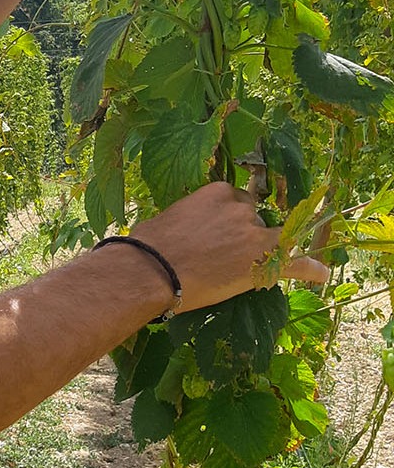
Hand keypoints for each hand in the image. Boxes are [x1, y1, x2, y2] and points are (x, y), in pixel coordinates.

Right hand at [131, 182, 328, 310]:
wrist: (152, 270)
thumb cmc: (148, 244)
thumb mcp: (166, 219)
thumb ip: (186, 219)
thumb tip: (179, 230)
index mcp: (216, 192)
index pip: (234, 202)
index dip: (228, 220)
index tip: (219, 233)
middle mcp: (241, 208)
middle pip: (253, 219)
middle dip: (243, 234)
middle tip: (223, 255)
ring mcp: (255, 233)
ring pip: (269, 240)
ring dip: (259, 252)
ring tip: (243, 271)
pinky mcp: (265, 259)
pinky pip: (297, 262)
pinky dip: (311, 269)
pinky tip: (319, 275)